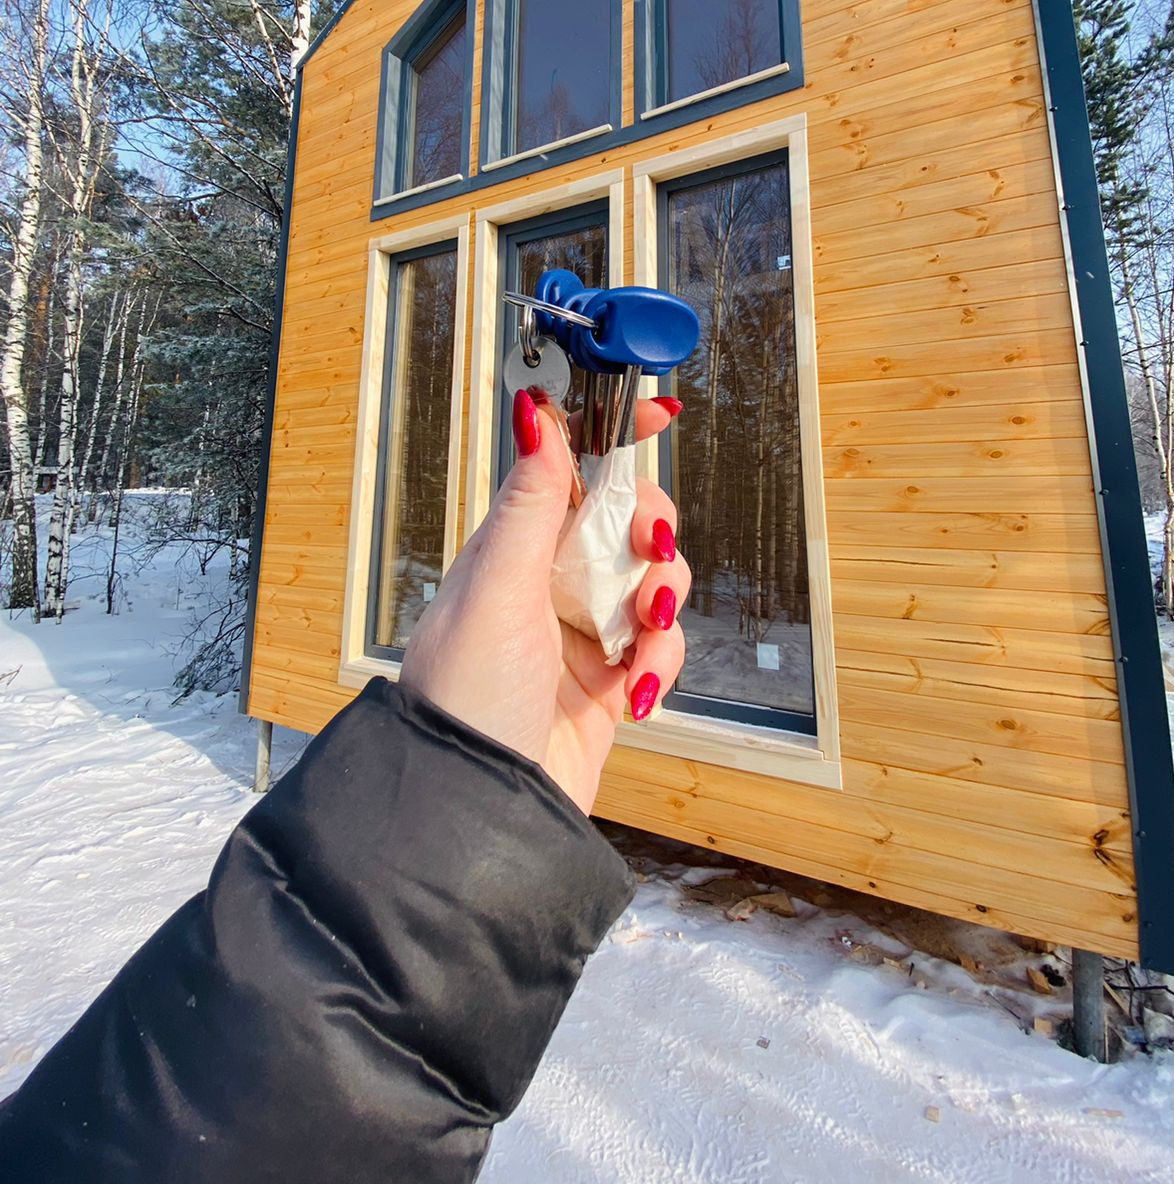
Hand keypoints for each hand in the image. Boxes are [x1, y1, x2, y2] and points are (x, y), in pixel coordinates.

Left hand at [400, 389, 689, 814]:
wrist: (477, 811)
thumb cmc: (465, 696)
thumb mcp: (497, 588)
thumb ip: (529, 503)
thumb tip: (533, 411)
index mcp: (511, 547)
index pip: (570, 468)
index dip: (614, 435)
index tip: (658, 411)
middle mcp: (546, 583)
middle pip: (626, 524)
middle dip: (650, 535)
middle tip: (648, 557)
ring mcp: (580, 633)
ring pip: (652, 585)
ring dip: (659, 605)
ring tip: (637, 639)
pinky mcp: (608, 684)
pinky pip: (658, 650)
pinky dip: (658, 665)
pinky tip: (634, 692)